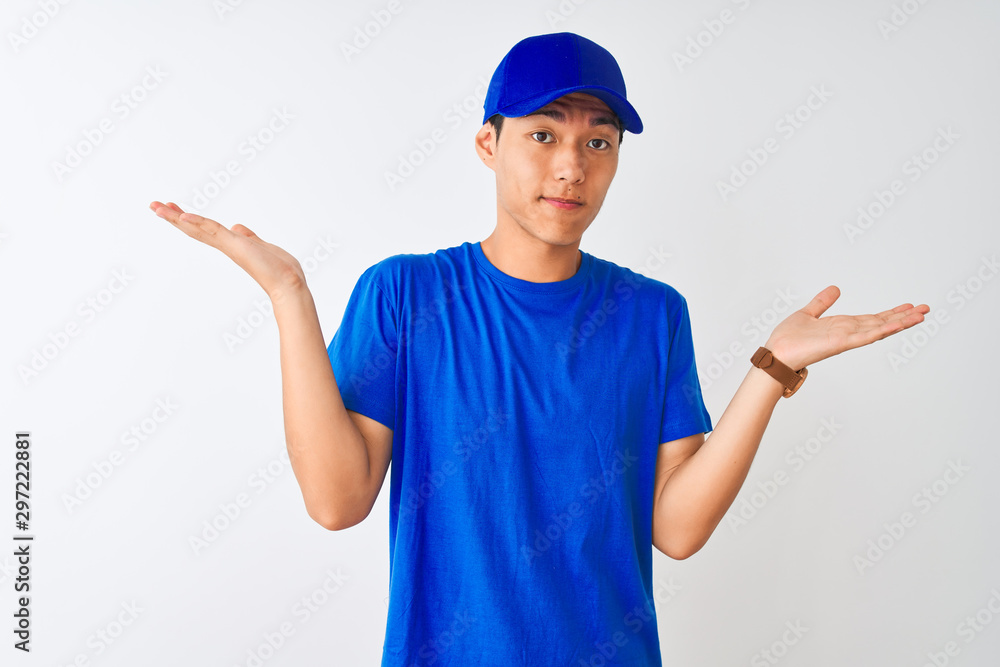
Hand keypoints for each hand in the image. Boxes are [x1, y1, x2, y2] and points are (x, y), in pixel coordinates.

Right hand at [149, 201, 306, 303]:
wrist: (289, 285)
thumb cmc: (280, 270)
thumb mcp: (261, 245)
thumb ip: (248, 236)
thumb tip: (237, 227)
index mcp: (232, 244)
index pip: (204, 228)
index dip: (188, 218)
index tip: (173, 208)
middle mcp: (226, 245)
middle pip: (194, 228)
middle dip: (173, 217)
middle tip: (153, 205)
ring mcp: (229, 246)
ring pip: (198, 228)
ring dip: (177, 217)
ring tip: (157, 207)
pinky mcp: (236, 246)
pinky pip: (213, 231)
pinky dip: (198, 222)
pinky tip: (183, 216)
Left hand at [763, 285, 929, 370]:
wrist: (776, 355)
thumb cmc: (788, 340)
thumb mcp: (808, 314)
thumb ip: (822, 303)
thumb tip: (835, 288)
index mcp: (842, 326)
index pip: (873, 318)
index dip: (891, 312)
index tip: (909, 306)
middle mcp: (848, 333)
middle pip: (882, 323)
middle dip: (904, 317)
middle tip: (926, 309)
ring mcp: (846, 339)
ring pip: (879, 329)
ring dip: (900, 323)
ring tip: (921, 316)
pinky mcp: (840, 344)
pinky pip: (864, 337)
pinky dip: (880, 331)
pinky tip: (896, 325)